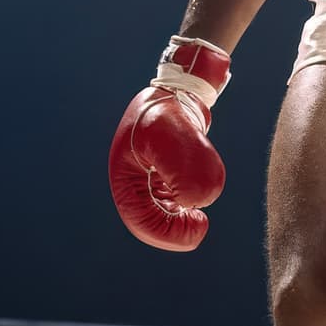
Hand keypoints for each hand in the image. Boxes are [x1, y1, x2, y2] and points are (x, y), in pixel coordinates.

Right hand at [108, 37, 231, 251]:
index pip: (141, 220)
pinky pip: (178, 200)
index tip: (196, 228)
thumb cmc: (167, 111)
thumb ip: (185, 166)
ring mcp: (151, 182)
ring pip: (167, 213)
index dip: (167, 233)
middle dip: (175, 231)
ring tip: (199, 214)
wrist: (179, 92)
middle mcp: (135, 184)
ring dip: (183, 217)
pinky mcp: (168, 177)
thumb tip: (196, 202)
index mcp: (125, 179)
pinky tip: (199, 193)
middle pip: (152, 222)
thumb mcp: (173, 133)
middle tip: (200, 225)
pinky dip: (190, 202)